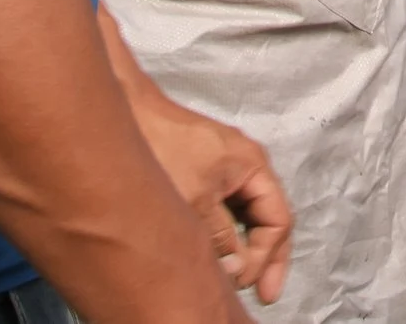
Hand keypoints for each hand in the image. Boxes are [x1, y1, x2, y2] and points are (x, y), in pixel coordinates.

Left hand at [100, 7, 293, 305]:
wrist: (128, 110)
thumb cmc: (163, 144)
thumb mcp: (195, 201)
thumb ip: (220, 238)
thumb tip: (235, 269)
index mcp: (254, 166)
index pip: (277, 221)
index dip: (267, 258)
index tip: (250, 285)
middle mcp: (246, 165)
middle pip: (268, 219)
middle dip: (267, 258)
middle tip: (265, 293)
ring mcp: (224, 166)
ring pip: (246, 215)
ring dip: (245, 247)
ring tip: (238, 277)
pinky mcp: (202, 169)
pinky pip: (226, 207)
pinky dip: (226, 233)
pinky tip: (217, 251)